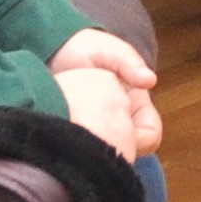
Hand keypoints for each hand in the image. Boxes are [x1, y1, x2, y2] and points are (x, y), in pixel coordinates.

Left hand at [50, 26, 161, 158]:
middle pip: (128, 150)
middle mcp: (120, 120)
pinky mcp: (76, 134)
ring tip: (77, 136)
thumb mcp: (108, 50)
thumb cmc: (84, 48)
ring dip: (96, 149)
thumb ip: (128, 62)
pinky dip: (79, 148)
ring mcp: (98, 129)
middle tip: (92, 138)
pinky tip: (66, 137)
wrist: (50, 51)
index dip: (140, 139)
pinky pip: (84, 151)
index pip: (150, 134)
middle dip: (115, 148)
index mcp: (135, 104)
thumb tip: (150, 80)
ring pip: (106, 153)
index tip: (121, 134)